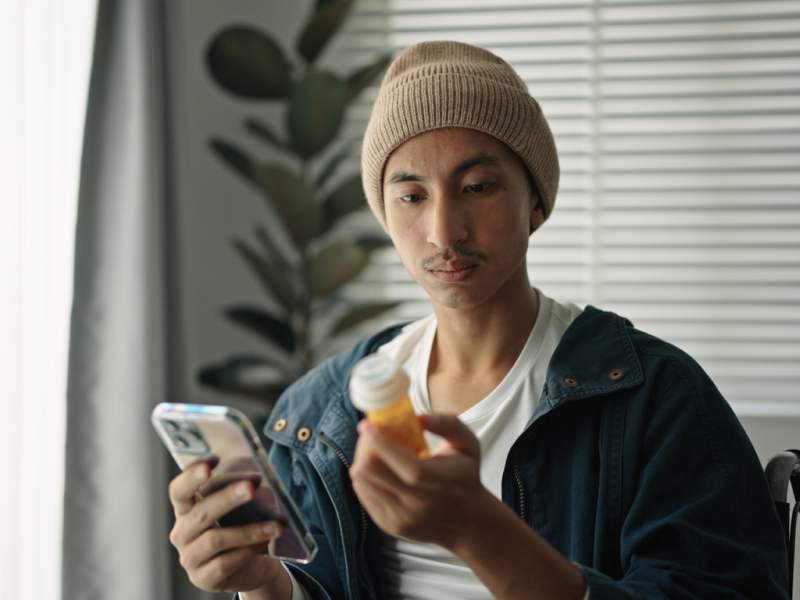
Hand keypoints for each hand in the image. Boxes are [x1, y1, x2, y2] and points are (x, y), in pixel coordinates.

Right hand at [168, 462, 290, 597]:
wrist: (250, 568)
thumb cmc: (241, 529)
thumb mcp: (237, 510)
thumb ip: (237, 492)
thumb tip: (256, 477)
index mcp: (186, 511)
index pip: (178, 491)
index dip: (191, 476)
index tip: (211, 461)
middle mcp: (183, 533)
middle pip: (200, 513)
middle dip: (227, 499)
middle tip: (251, 487)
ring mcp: (190, 558)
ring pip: (215, 540)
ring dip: (248, 531)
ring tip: (273, 525)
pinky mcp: (203, 578)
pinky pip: (225, 563)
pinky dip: (247, 551)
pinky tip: (264, 543)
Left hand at [349, 413, 494, 548]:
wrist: (466, 523)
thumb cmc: (465, 476)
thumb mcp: (468, 445)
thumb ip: (449, 425)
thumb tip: (420, 417)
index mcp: (439, 482)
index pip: (406, 465)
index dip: (382, 443)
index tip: (367, 424)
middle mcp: (417, 503)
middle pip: (372, 472)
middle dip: (366, 445)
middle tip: (372, 432)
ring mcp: (400, 517)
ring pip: (362, 481)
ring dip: (363, 459)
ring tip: (377, 450)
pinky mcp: (387, 523)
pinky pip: (362, 492)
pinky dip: (366, 475)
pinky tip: (380, 469)